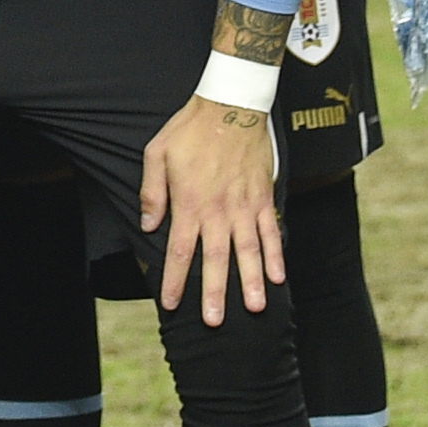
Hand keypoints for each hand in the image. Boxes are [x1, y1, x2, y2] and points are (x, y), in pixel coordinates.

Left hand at [139, 95, 285, 323]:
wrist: (231, 104)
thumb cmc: (189, 129)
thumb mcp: (156, 154)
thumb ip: (152, 193)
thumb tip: (148, 226)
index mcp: (189, 202)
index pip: (180, 250)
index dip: (175, 279)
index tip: (170, 303)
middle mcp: (218, 210)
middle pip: (216, 259)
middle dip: (215, 293)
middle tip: (215, 322)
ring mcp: (245, 205)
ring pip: (249, 251)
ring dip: (251, 281)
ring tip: (255, 308)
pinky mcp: (264, 197)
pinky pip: (272, 231)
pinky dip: (276, 254)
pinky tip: (279, 276)